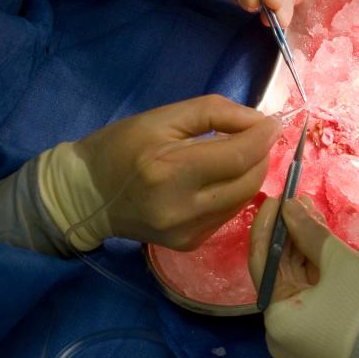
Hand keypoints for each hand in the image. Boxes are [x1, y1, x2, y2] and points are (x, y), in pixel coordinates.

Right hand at [50, 95, 280, 250]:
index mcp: (170, 171)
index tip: (273, 123)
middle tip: (255, 136)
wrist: (85, 196)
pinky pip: (229, 214)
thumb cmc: (120, 146)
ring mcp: (187, 232)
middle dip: (261, 155)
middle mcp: (181, 209)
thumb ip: (215, 113)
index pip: (239, 155)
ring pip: (244, 200)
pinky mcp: (189, 244)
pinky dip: (234, 192)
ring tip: (237, 154)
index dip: (264, 137)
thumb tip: (260, 122)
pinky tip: (219, 179)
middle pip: (249, 181)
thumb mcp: (163, 117)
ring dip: (250, 173)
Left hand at [247, 196, 358, 357]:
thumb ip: (310, 233)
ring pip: (298, 284)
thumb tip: (287, 206)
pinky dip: (316, 271)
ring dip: (304, 250)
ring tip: (312, 212)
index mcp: (276, 321)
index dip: (268, 227)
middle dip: (290, 236)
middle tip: (298, 200)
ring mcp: (302, 340)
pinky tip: (323, 243)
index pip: (262, 263)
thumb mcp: (341, 263)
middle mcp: (280, 335)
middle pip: (280, 274)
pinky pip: (311, 298)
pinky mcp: (322, 339)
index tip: (275, 196)